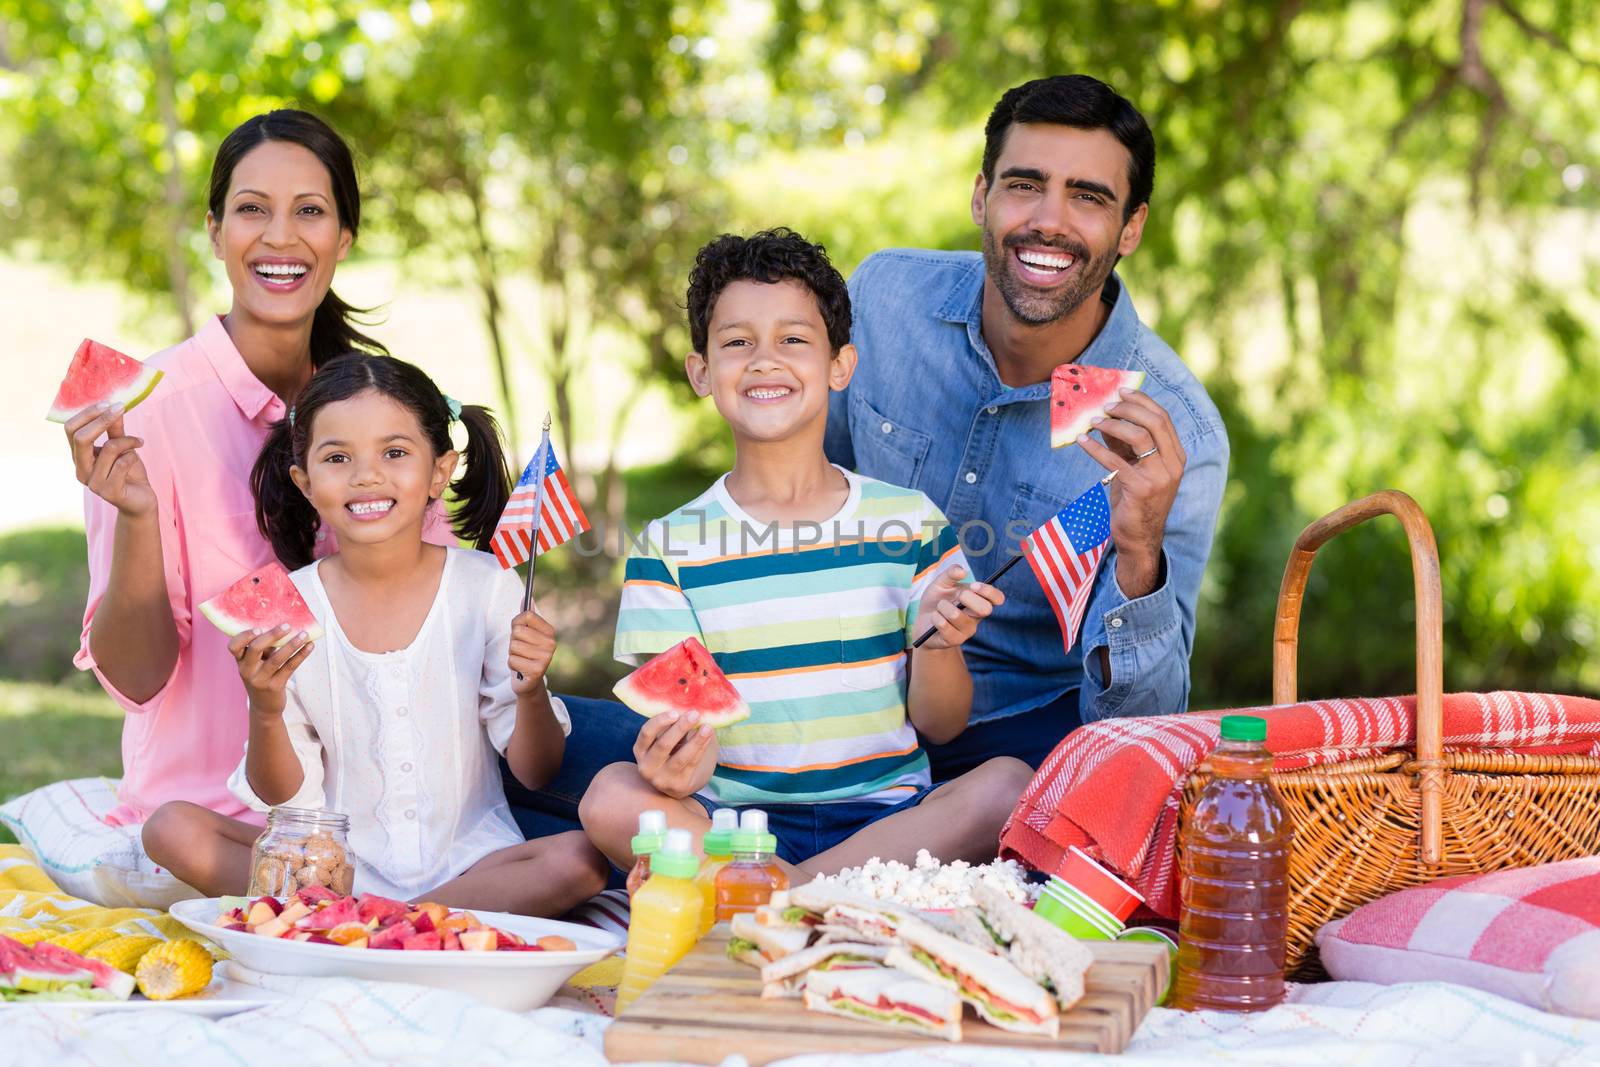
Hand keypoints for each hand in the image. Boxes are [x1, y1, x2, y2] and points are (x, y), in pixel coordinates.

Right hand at [65, 404, 155, 517]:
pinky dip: (133, 457)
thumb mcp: (122, 446)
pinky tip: (136, 460)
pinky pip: (122, 464)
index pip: (70, 429)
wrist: (142, 500)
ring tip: (138, 443)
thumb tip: (112, 406)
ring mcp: (93, 483)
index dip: (88, 413)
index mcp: (79, 457)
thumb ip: (115, 429)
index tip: (109, 403)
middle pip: (80, 438)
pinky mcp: (109, 492)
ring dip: (127, 441)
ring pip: (108, 449)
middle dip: (102, 420)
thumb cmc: (129, 471)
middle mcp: (81, 470)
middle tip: (121, 408)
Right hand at [230, 625, 313, 716]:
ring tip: (304, 634)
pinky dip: (301, 655)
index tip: (258, 627)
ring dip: (292, 644)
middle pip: (255, 648)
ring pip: (277, 658)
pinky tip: (310, 646)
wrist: (264, 707)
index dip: (244, 636)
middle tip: (287, 626)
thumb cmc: (261, 677)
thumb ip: (264, 648)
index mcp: (240, 661)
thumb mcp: (257, 664)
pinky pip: (289, 667)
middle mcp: (247, 670)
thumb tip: (284, 627)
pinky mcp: (275, 686)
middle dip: (272, 635)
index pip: (233, 646)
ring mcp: (260, 679)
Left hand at [508, 607, 556, 694]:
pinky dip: (512, 664)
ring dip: (512, 653)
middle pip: (518, 630)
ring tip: (521, 659)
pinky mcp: (537, 670)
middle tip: (521, 649)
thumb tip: (527, 597)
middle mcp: (551, 643)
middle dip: (513, 640)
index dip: (517, 622)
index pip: (527, 615)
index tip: (520, 631)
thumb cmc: (525, 653)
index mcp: (549, 631)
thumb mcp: (526, 634)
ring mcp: (546, 657)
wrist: (528, 681)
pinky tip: (521, 668)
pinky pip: (512, 660)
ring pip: (514, 646)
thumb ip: (526, 617)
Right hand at [632, 710, 717, 799]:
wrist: (678, 782)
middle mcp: (646, 766)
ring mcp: (661, 779)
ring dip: (696, 740)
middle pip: (663, 745)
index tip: (676, 712)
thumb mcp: (665, 740)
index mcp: (640, 750)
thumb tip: (690, 703)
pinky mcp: (678, 786)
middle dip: (680, 728)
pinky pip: (692, 764)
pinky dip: (701, 749)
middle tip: (695, 714)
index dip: (660, 721)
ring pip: (680, 757)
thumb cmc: (671, 753)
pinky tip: (708, 737)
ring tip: (707, 727)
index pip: (646, 733)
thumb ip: (672, 726)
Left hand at [913, 566, 1005, 650]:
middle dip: (968, 598)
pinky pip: (944, 626)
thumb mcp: (941, 583)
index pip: (997, 598)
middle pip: (986, 609)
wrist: (922, 622)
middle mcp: (976, 617)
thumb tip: (962, 571)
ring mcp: (966, 630)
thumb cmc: (935, 601)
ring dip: (943, 607)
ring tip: (939, 607)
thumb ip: (951, 574)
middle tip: (956, 596)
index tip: (973, 586)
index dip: (989, 591)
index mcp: (978, 601)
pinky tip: (934, 618)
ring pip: (957, 615)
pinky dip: (935, 617)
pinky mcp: (954, 640)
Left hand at [1076, 389, 1185, 597]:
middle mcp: (1173, 464)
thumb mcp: (1134, 467)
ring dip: (1112, 425)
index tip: (1121, 390)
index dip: (1141, 401)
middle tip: (1104, 404)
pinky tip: (1082, 441)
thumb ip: (1125, 444)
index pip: (1162, 418)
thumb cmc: (1135, 500)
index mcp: (1176, 455)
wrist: (1139, 537)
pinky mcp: (1141, 489)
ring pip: (1139, 437)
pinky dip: (1095, 448)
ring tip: (1092, 421)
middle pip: (1154, 422)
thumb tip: (1107, 416)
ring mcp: (1160, 477)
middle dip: (1128, 408)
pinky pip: (1116, 461)